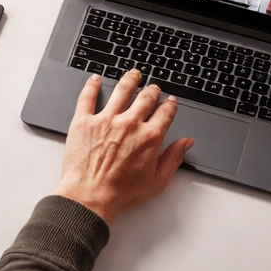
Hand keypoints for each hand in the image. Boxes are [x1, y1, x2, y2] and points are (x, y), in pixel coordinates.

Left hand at [55, 70, 192, 223]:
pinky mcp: (84, 121)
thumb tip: (186, 142)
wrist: (90, 196)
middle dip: (152, 91)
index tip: (170, 102)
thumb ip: (173, 158)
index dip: (170, 105)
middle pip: (145, 98)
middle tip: (153, 88)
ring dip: (129, 79)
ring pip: (120, 90)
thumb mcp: (157, 181)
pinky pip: (88, 96)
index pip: (165, 113)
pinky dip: (92, 85)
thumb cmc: (121, 193)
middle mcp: (129, 124)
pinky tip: (95, 78)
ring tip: (133, 74)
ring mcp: (105, 120)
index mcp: (149, 138)